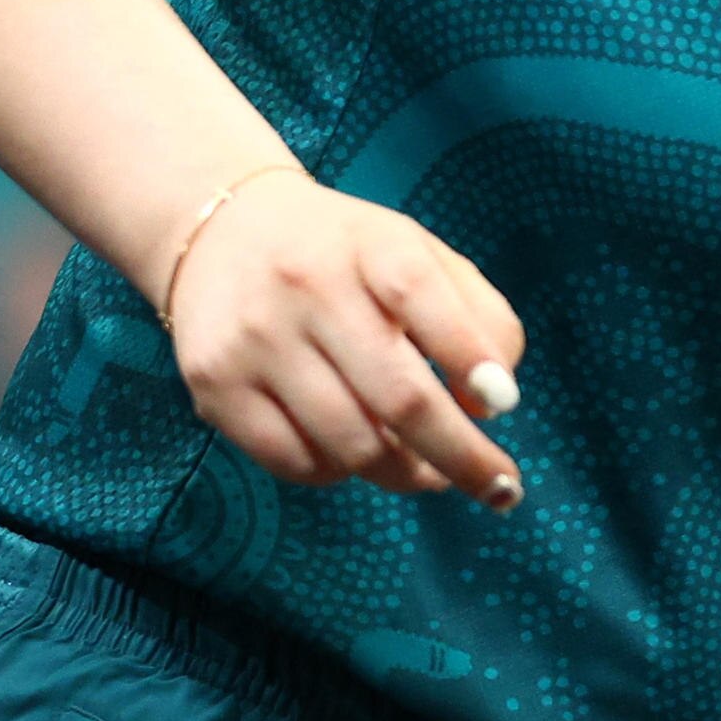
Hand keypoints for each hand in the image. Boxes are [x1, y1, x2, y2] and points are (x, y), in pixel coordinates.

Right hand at [155, 170, 528, 506]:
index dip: (472, 360)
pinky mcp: (215, 384)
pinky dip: (340, 472)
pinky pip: (294, 461)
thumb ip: (480, 316)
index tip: (505, 407)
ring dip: (407, 474)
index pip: (425, 299)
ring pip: (351, 444)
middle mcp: (308, 287)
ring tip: (430, 472)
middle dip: (461, 457)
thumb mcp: (420, 254)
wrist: (222, 232)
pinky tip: (356, 454)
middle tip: (499, 488)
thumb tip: (493, 403)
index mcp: (372, 244)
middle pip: (399, 397)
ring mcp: (256, 339)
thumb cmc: (348, 256)